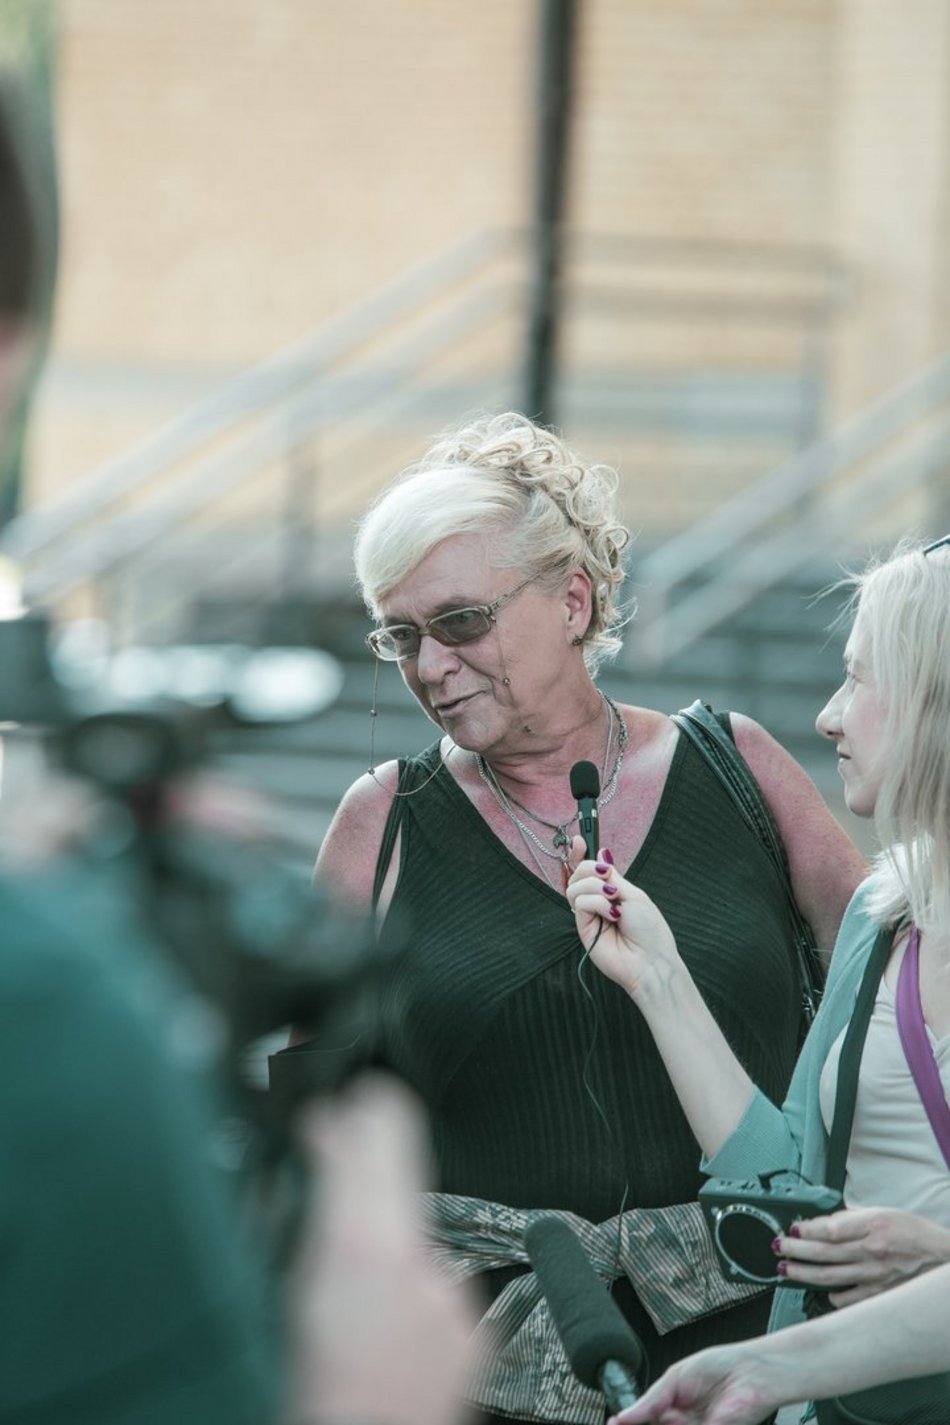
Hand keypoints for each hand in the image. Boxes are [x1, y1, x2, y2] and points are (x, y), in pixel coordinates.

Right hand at [289, 1073, 475, 1424]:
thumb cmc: (311, 1393)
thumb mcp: (284, 1296)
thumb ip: (300, 1219)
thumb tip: (308, 1166)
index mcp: (358, 1246)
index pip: (368, 1132)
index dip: (350, 1104)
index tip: (336, 1100)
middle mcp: (416, 1259)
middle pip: (403, 1157)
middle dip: (371, 1138)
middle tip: (351, 1121)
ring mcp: (449, 1292)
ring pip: (415, 1225)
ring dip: (387, 1227)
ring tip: (355, 1271)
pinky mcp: (470, 1321)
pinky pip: (436, 1279)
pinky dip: (410, 1285)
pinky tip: (385, 1317)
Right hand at [565, 840, 681, 999]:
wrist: (650, 960)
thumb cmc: (649, 929)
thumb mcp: (634, 894)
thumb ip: (613, 875)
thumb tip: (602, 851)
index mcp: (612, 890)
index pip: (589, 869)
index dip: (580, 854)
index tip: (579, 841)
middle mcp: (598, 900)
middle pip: (578, 873)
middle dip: (590, 868)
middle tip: (607, 876)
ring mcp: (589, 914)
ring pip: (575, 886)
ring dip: (595, 887)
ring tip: (613, 900)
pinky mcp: (582, 927)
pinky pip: (579, 902)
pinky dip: (597, 903)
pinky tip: (612, 914)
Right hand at [610, 1343, 778, 1424]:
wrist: (753, 1373)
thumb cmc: (720, 1366)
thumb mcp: (676, 1377)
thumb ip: (651, 1400)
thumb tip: (626, 1415)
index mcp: (672, 1404)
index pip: (645, 1418)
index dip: (630, 1422)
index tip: (616, 1424)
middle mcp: (683, 1422)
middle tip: (636, 1423)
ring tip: (672, 1416)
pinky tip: (680, 1419)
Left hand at [776, 1206, 949, 1307]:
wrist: (942, 1258)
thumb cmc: (914, 1233)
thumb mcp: (883, 1212)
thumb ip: (852, 1216)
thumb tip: (824, 1220)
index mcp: (873, 1226)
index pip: (830, 1228)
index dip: (806, 1229)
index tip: (792, 1228)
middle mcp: (872, 1252)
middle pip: (824, 1253)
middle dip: (796, 1250)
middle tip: (779, 1248)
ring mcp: (874, 1276)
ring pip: (829, 1276)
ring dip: (803, 1274)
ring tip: (785, 1271)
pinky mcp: (878, 1294)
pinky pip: (848, 1299)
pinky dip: (831, 1296)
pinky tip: (820, 1291)